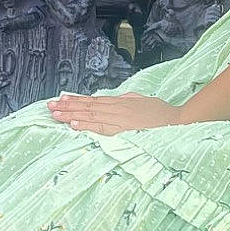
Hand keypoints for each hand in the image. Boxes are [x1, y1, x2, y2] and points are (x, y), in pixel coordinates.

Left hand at [48, 91, 186, 133]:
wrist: (179, 122)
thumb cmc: (163, 115)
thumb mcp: (143, 102)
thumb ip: (127, 101)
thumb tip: (114, 100)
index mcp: (121, 102)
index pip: (93, 100)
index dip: (76, 100)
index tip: (60, 99)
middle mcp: (118, 109)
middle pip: (88, 107)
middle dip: (68, 107)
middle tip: (49, 107)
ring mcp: (121, 120)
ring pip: (91, 116)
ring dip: (72, 115)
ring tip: (55, 115)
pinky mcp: (125, 131)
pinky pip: (102, 128)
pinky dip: (87, 125)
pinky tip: (73, 124)